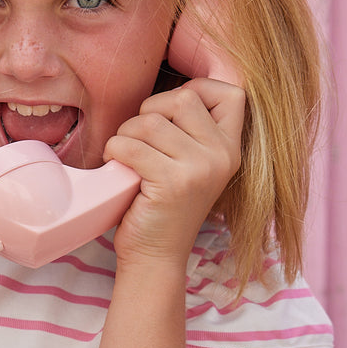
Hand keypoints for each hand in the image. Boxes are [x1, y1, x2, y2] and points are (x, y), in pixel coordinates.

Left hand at [103, 76, 244, 267]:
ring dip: (126, 134)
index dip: (197, 90)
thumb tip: (170, 89)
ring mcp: (200, 169)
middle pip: (183, 98)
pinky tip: (116, 167)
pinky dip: (114, 151)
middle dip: (150, 111)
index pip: (231, 93)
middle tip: (138, 141)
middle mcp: (221, 156)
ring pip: (150, 120)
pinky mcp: (172, 182)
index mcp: (230, 149)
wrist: (155, 257)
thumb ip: (190, 130)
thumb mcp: (190, 164)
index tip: (171, 114)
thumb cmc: (162, 207)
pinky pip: (131, 145)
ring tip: (125, 157)